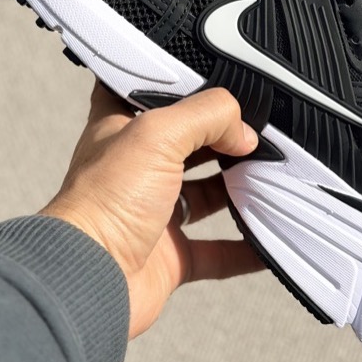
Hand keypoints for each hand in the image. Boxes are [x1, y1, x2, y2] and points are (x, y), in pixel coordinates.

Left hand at [42, 81, 263, 338]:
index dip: (179, 85)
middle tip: (260, 132)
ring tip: (274, 174)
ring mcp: (153, 214)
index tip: (219, 82)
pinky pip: (217, 251)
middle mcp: (136, 171)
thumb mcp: (156, 135)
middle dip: (224, 139)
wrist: (87, 279)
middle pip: (188, 145)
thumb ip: (207, 116)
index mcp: (121, 132)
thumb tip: (244, 133)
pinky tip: (271, 238)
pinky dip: (244, 248)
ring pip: (206, 196)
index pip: (147, 94)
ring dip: (238, 188)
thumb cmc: (104, 201)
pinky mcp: (169, 257)